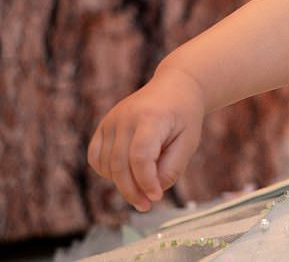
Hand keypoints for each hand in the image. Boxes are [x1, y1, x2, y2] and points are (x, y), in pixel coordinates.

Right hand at [88, 67, 205, 211]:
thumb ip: (172, 168)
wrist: (175, 86)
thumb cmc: (185, 116)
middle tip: (147, 205)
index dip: (146, 181)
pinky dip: (107, 172)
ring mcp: (111, 120)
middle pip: (120, 165)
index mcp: (151, 117)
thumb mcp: (189, 141)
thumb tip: (152, 192)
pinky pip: (95, 157)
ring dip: (121, 183)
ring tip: (142, 185)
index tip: (157, 197)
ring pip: (106, 165)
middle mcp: (126, 117)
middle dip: (132, 190)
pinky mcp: (103, 125)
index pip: (140, 156)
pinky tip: (126, 173)